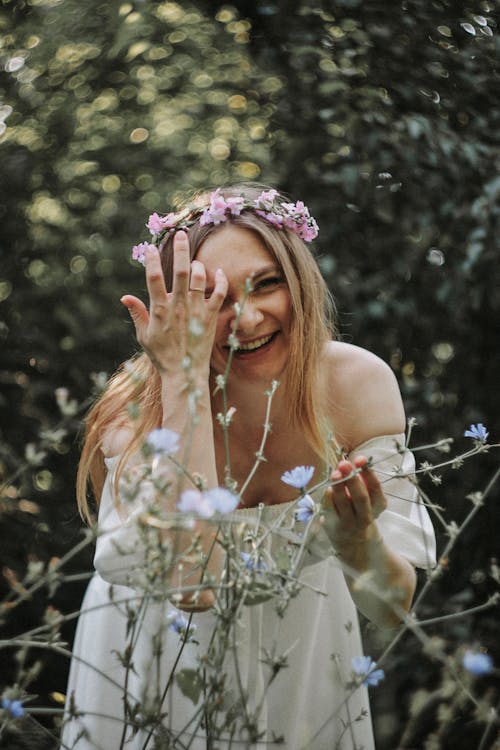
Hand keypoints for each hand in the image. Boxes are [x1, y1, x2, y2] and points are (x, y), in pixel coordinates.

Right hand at [121, 232, 227, 377]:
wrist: (184, 374)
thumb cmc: (162, 356)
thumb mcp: (144, 336)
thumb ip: (136, 313)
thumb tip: (124, 296)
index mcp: (159, 310)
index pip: (153, 278)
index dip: (151, 260)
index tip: (151, 248)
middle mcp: (178, 307)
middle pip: (179, 271)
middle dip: (179, 250)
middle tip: (179, 235)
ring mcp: (195, 311)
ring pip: (199, 279)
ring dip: (198, 266)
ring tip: (194, 262)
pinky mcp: (210, 318)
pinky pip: (218, 294)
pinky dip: (220, 281)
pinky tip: (217, 273)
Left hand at [322, 456, 386, 549]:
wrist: (352, 540)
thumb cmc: (359, 508)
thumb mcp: (366, 494)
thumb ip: (362, 476)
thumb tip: (359, 458)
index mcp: (377, 506)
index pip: (375, 489)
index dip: (368, 473)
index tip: (360, 459)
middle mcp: (365, 517)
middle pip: (360, 498)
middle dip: (352, 480)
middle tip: (344, 464)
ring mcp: (348, 523)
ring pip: (343, 503)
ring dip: (338, 486)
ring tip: (335, 473)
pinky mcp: (331, 525)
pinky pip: (328, 508)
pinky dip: (328, 497)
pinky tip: (329, 489)